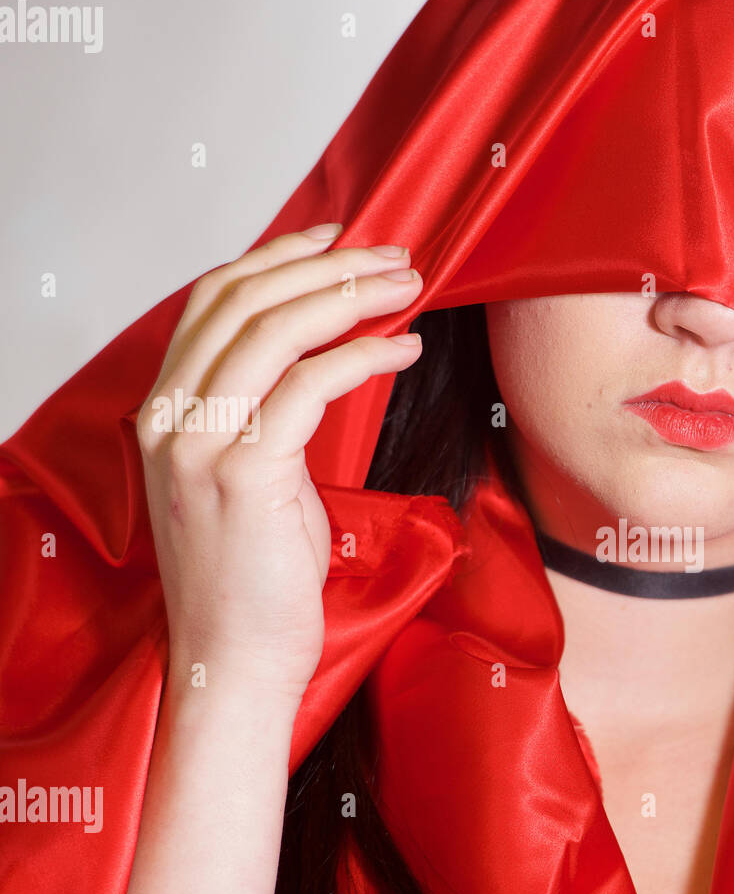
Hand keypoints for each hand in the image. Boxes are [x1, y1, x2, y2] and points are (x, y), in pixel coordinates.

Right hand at [136, 224, 423, 704]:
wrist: (234, 656)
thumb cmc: (253, 575)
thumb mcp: (250, 476)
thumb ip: (264, 411)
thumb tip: (322, 354)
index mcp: (164, 411)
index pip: (213, 301)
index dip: (277, 256)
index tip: (336, 237)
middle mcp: (169, 417)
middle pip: (245, 300)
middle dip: (327, 265)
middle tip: (393, 256)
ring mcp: (198, 444)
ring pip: (274, 330)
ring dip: (351, 296)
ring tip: (408, 287)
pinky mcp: (243, 473)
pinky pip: (311, 385)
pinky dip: (364, 355)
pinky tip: (404, 347)